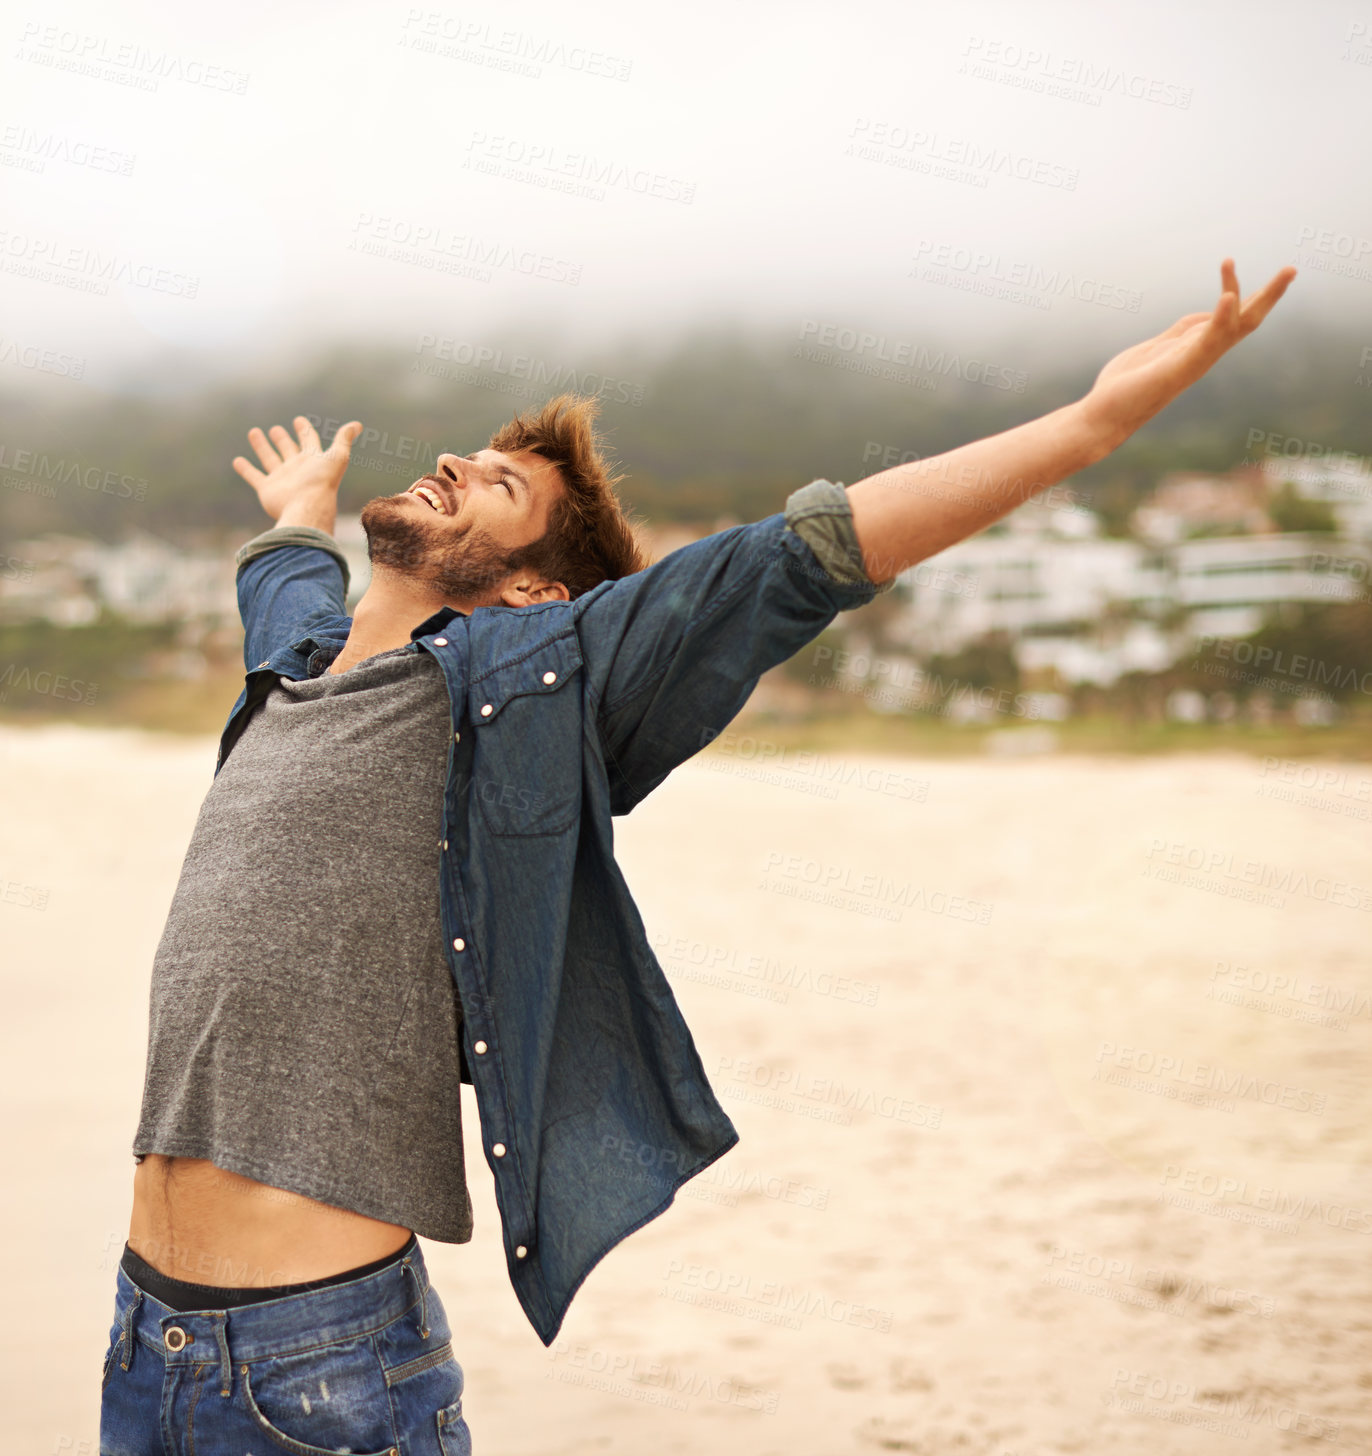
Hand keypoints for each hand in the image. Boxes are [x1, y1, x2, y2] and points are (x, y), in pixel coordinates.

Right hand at [232, 415, 363, 529]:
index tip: (299, 420)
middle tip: (276, 429)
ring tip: (254, 432)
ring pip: (269, 459)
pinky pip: (254, 476)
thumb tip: (358, 424)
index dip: (305, 430)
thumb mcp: (338, 456)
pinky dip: (245, 469)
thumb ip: (344, 439)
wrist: (307, 507)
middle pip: (288, 449)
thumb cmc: (322, 482)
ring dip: (262, 447)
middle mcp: (297, 469)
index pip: (309, 441)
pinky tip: (237, 461)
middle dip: (282, 439)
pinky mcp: (267, 489)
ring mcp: (282, 479)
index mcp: (313, 460)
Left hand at [1083, 259, 1296, 446]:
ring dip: (1260, 298)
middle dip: (1269, 295)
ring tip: (1282, 273)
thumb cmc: (1126, 386)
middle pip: (1246, 321)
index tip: (1264, 271)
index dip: (1248, 294)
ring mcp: (1195, 361)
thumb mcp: (1157, 347)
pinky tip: (1228, 297)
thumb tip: (1202, 316)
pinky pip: (1206, 340)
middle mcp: (1203, 354)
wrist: (1104, 416)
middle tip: (1292, 268)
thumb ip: (1180, 332)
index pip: (1232, 317)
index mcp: (1196, 347)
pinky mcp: (1180, 367)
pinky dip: (1219, 318)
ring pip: (1237, 326)